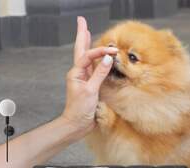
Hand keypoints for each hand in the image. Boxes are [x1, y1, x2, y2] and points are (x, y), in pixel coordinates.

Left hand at [61, 16, 117, 135]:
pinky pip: (92, 67)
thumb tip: (108, 58)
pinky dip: (95, 58)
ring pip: (85, 57)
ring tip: (87, 32)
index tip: (113, 50)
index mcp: (76, 73)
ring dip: (86, 44)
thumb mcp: (91, 91)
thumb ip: (99, 74)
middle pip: (81, 50)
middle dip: (82, 35)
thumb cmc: (80, 109)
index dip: (100, 51)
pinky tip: (97, 56)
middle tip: (82, 21)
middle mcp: (78, 73)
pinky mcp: (89, 85)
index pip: (88, 56)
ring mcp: (83, 79)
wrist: (76, 124)